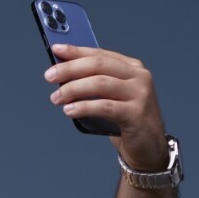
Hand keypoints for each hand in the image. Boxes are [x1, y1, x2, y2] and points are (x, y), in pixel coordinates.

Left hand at [44, 43, 168, 170]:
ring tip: (56, 97)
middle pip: (99, 66)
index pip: (100, 54)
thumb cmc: (126, 122)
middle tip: (49, 76)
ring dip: (74, 89)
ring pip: (100, 84)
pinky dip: (84, 107)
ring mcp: (139, 94)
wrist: (149, 148)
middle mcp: (138, 76)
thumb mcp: (112, 98)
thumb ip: (96, 85)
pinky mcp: (136, 114)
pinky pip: (105, 107)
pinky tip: (69, 110)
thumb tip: (64, 77)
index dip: (77, 51)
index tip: (56, 49)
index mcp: (132, 67)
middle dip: (70, 69)